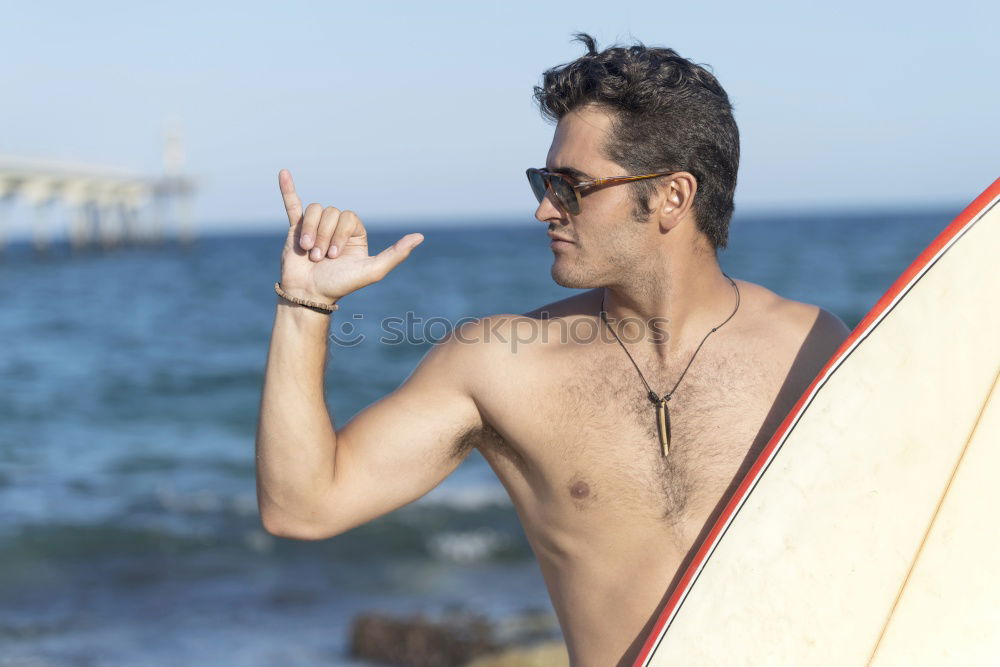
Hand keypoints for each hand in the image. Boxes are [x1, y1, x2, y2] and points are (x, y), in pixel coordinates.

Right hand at [277, 169, 423, 301]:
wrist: (308, 294)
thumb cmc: (341, 285)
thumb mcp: (373, 271)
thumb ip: (396, 254)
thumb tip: (420, 236)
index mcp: (355, 234)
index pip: (348, 216)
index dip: (339, 233)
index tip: (335, 256)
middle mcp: (336, 228)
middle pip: (330, 212)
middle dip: (324, 236)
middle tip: (321, 258)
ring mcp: (315, 227)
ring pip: (314, 211)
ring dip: (310, 231)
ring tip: (308, 251)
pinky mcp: (296, 229)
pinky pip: (292, 204)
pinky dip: (287, 189)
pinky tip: (283, 172)